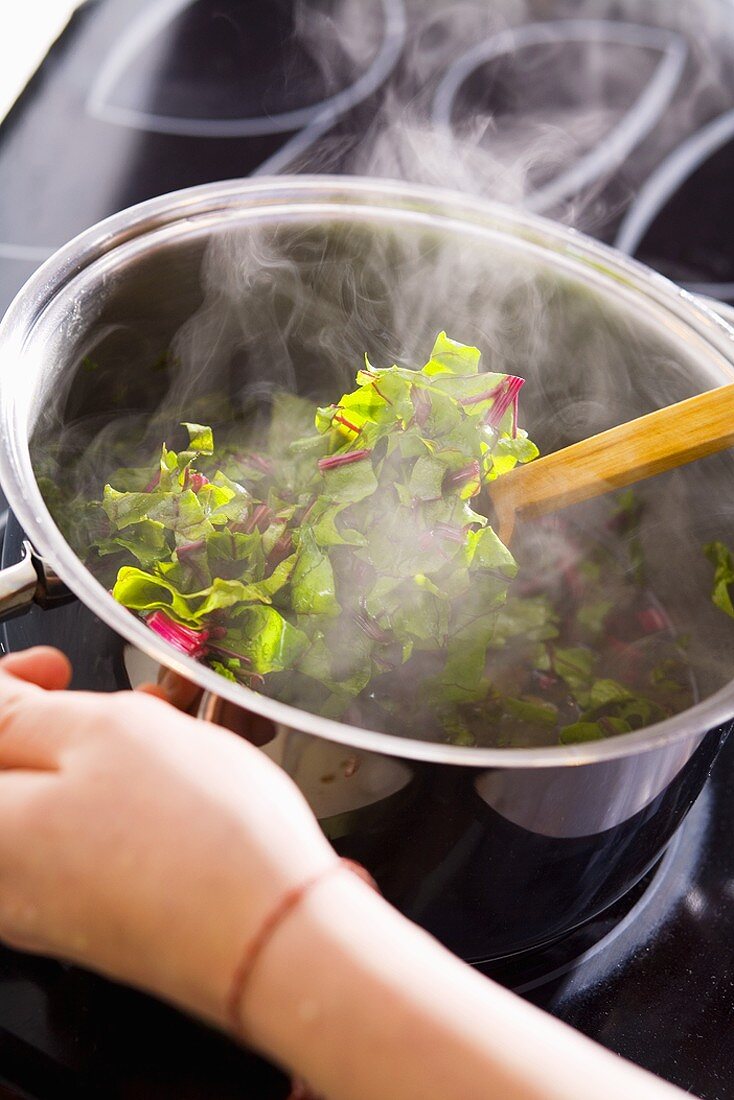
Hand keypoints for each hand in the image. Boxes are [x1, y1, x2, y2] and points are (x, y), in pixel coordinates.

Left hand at [0, 647, 336, 1027]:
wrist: (273, 937)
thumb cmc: (195, 841)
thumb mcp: (103, 733)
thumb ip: (24, 709)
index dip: (10, 684)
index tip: (53, 667)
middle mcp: (4, 879)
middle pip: (18, 774)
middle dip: (64, 721)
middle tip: (123, 699)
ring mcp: (47, 910)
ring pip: (57, 805)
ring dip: (101, 757)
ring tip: (166, 735)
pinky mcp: (96, 923)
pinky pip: (86, 843)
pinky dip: (120, 802)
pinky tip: (174, 785)